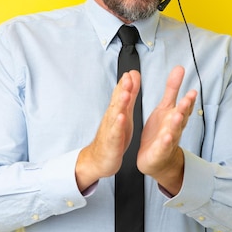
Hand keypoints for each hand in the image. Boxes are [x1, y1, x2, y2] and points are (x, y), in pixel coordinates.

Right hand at [75, 71, 140, 190]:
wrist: (99, 159)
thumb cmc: (114, 135)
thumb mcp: (124, 113)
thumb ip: (128, 95)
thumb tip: (131, 78)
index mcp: (117, 111)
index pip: (120, 94)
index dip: (126, 82)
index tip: (132, 72)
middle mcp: (112, 117)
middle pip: (117, 101)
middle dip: (123, 88)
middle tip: (128, 77)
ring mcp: (111, 129)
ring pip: (116, 114)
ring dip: (120, 104)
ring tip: (126, 94)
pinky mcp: (112, 142)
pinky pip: (115, 133)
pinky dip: (118, 125)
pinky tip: (121, 118)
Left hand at [137, 66, 196, 194]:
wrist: (157, 159)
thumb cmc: (161, 131)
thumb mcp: (166, 107)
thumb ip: (172, 89)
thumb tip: (179, 68)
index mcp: (175, 116)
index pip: (184, 106)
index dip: (188, 100)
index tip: (192, 91)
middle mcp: (174, 128)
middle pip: (181, 117)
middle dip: (184, 109)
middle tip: (187, 100)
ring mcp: (168, 140)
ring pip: (174, 131)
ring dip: (176, 124)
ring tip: (177, 115)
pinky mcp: (159, 152)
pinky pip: (163, 147)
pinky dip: (165, 143)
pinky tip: (166, 137)